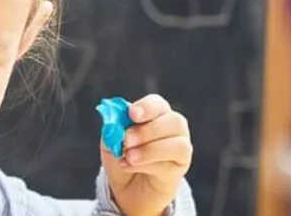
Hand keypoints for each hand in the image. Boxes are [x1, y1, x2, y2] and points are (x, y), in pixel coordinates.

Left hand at [101, 94, 192, 215]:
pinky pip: (170, 164)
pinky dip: (147, 165)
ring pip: (178, 144)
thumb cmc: (122, 156)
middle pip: (174, 121)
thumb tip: (115, 122)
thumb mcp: (110, 140)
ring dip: (150, 150)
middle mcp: (173, 127)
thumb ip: (112, 129)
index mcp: (155, 113)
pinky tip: (129, 166)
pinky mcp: (179, 168)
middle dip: (147, 131)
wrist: (127, 186)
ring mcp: (180, 147)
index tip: (132, 114)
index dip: (146, 107)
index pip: (157, 103)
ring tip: (128, 156)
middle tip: (126, 140)